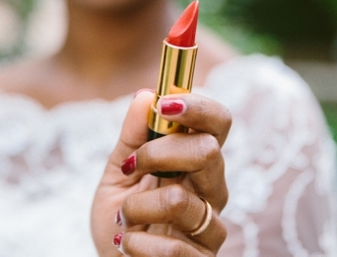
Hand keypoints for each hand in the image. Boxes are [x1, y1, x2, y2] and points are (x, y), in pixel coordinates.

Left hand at [91, 90, 231, 255]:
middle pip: (207, 151)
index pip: (218, 123)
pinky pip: (173, 248)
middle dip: (158, 153)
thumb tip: (145, 95)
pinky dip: (136, 244)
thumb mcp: (118, 173)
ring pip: (179, 201)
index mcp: (196, 161)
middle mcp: (212, 189)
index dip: (198, 107)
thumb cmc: (122, 218)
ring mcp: (210, 226)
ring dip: (136, 208)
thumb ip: (132, 138)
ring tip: (123, 219)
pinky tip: (127, 245)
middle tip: (131, 167)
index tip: (163, 105)